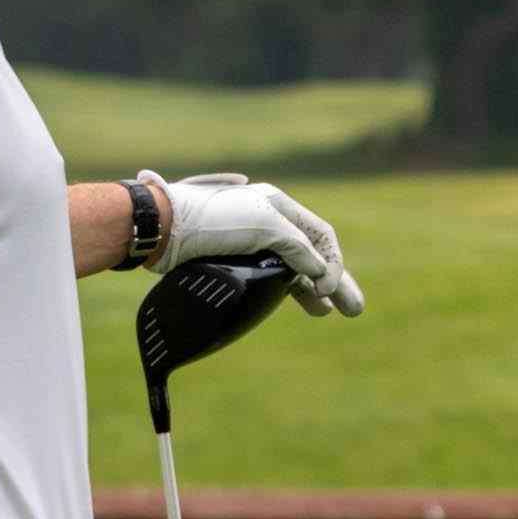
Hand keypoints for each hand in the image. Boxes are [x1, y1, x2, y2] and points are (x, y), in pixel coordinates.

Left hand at [151, 173, 362, 311]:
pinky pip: (268, 277)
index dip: (333, 263)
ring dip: (311, 291)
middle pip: (310, 254)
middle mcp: (267, 222)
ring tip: (324, 313)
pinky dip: (284, 291)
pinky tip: (293, 303)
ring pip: (290, 269)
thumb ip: (298, 248)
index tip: (330, 291)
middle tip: (353, 310)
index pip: (320, 235)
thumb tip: (320, 273)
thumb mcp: (265, 225)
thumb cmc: (213, 219)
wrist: (163, 229)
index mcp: (277, 205)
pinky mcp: (231, 261)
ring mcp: (250, 243)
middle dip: (334, 282)